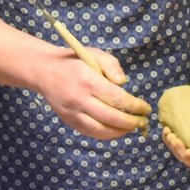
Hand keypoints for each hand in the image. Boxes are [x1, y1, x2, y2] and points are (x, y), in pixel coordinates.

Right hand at [32, 45, 150, 139]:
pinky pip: (90, 133)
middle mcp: (79, 99)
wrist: (43, 70)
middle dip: (131, 122)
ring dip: (120, 132)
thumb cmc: (73, 60)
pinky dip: (105, 135)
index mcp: (88, 80)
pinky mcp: (68, 120)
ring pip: (100, 130)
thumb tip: (124, 83)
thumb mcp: (94, 53)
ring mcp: (72, 112)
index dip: (135, 106)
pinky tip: (116, 131)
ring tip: (132, 128)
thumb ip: (112, 65)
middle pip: (111, 117)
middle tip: (143, 121)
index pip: (117, 99)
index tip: (146, 108)